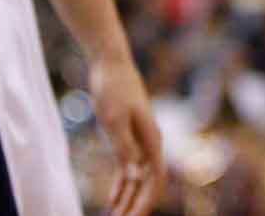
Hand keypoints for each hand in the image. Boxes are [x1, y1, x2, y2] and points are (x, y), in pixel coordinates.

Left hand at [88, 53, 165, 215]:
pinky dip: (121, 185)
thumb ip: (124, 147)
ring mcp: (139, 140)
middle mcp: (150, 143)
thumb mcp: (114, 119)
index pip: (154, 179)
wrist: (110, 63)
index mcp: (152, 139)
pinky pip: (127, 168)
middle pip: (148, 183)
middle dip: (137, 206)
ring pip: (137, 178)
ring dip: (128, 199)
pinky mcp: (127, 136)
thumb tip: (134, 175)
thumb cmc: (113, 88)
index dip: (146, 202)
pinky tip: (112, 200)